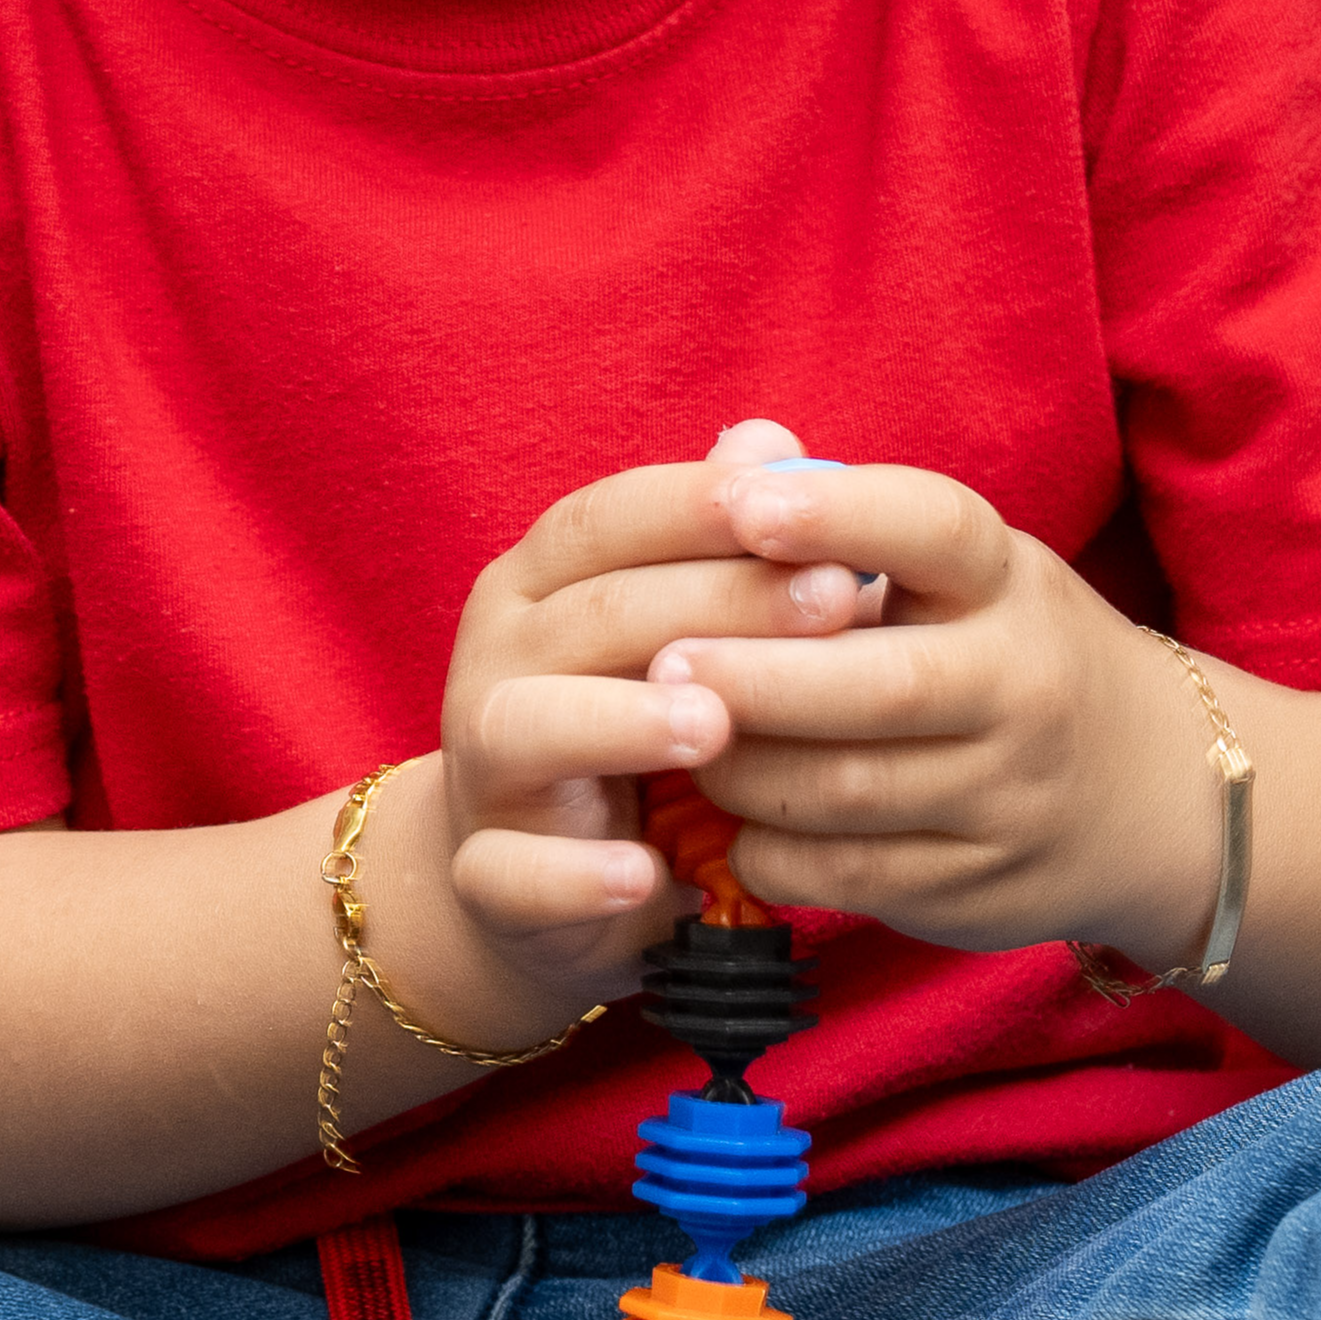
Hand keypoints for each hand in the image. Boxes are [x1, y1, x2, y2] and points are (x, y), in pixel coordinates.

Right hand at [419, 419, 894, 1019]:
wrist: (537, 880)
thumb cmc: (630, 718)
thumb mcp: (675, 628)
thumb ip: (718, 543)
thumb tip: (770, 440)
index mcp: (540, 583)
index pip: (610, 517)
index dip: (703, 503)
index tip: (809, 499)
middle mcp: (496, 658)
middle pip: (594, 612)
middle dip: (716, 602)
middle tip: (837, 603)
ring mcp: (483, 767)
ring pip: (527, 726)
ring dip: (620, 722)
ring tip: (715, 727)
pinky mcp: (488, 873)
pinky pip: (512, 873)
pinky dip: (572, 875)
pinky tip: (646, 875)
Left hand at [657, 461, 1216, 960]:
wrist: (1153, 792)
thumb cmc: (1006, 653)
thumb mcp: (961, 573)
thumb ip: (848, 517)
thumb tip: (737, 447)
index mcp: (1008, 584)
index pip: (933, 529)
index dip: (836, 513)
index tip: (740, 506)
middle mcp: (1022, 686)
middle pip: (876, 685)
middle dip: (754, 675)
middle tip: (659, 661)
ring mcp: (1007, 795)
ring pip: (847, 790)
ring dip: (742, 767)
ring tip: (678, 736)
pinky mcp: (979, 887)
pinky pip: (845, 873)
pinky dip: (768, 847)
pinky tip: (730, 819)